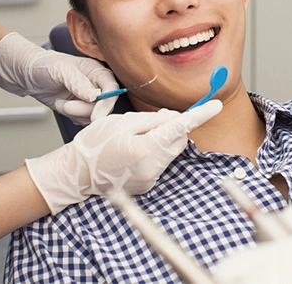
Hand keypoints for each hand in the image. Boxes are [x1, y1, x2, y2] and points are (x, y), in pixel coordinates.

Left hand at [0, 32, 119, 123]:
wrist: (29, 75)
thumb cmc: (44, 66)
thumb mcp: (61, 70)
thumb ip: (79, 82)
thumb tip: (95, 96)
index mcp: (97, 71)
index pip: (112, 88)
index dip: (106, 103)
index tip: (96, 115)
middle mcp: (97, 85)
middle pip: (104, 106)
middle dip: (84, 110)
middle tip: (67, 106)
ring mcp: (89, 98)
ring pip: (93, 116)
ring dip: (74, 113)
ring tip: (60, 102)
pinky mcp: (81, 109)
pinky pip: (84, 121)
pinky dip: (72, 117)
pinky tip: (62, 106)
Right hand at [25, 100, 222, 213]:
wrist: (76, 173)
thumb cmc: (95, 144)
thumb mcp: (122, 122)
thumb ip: (152, 120)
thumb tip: (174, 119)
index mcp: (145, 149)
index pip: (180, 127)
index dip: (199, 115)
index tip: (215, 106)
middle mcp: (152, 168)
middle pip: (177, 140)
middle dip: (170, 127)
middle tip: (148, 121)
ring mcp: (150, 179)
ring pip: (169, 152)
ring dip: (161, 140)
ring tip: (133, 138)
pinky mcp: (147, 185)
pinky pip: (160, 163)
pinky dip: (153, 153)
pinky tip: (132, 152)